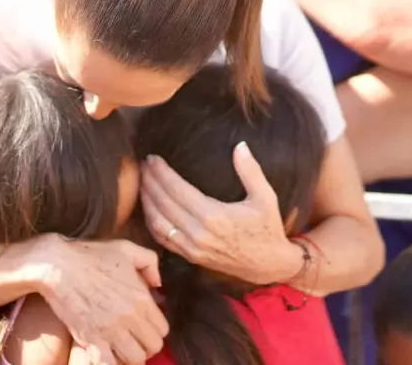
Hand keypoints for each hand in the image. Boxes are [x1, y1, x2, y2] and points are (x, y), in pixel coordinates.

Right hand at [34, 235, 167, 364]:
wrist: (56, 264)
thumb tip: (157, 284)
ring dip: (130, 357)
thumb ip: (150, 262)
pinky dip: (111, 363)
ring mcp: (111, 330)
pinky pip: (109, 364)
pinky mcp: (91, 339)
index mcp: (142, 297)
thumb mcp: (126, 248)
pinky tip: (106, 355)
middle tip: (134, 340)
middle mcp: (131, 316)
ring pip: (135, 359)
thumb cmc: (90, 255)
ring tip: (121, 349)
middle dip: (146, 346)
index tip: (144, 328)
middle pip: (153, 347)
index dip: (155, 330)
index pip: (163, 329)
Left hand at [140, 142, 299, 284]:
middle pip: (163, 204)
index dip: (161, 172)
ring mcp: (192, 248)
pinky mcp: (191, 257)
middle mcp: (199, 233)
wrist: (269, 266)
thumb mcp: (265, 197)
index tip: (153, 158)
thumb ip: (250, 171)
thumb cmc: (267, 229)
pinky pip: (163, 239)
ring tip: (142, 183)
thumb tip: (240, 146)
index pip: (177, 189)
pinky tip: (148, 209)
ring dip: (146, 202)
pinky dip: (151, 223)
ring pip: (158, 223)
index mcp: (214, 216)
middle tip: (142, 165)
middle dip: (149, 182)